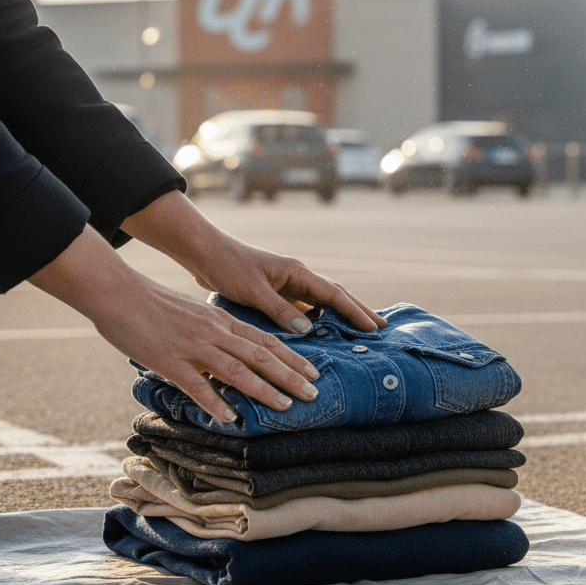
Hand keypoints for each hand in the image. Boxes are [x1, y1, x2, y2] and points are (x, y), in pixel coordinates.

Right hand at [29, 226, 321, 423]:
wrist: (118, 292)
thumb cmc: (153, 304)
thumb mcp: (195, 314)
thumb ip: (214, 330)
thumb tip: (231, 349)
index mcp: (222, 321)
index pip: (266, 340)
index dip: (292, 358)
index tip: (313, 372)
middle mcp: (214, 332)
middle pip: (261, 356)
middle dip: (290, 376)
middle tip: (313, 394)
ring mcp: (193, 346)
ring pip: (237, 370)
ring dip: (263, 390)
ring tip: (285, 407)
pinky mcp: (169, 360)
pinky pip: (196, 384)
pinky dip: (215, 402)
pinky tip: (230, 418)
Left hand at [122, 191, 386, 333]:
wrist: (205, 254)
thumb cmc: (227, 267)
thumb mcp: (253, 291)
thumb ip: (280, 310)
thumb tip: (307, 329)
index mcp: (297, 273)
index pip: (334, 295)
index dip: (354, 312)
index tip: (373, 327)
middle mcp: (298, 277)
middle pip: (335, 296)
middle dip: (358, 311)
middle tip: (380, 328)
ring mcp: (289, 284)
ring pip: (323, 302)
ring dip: (342, 315)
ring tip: (360, 330)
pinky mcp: (278, 291)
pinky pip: (306, 307)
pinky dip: (320, 318)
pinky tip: (324, 330)